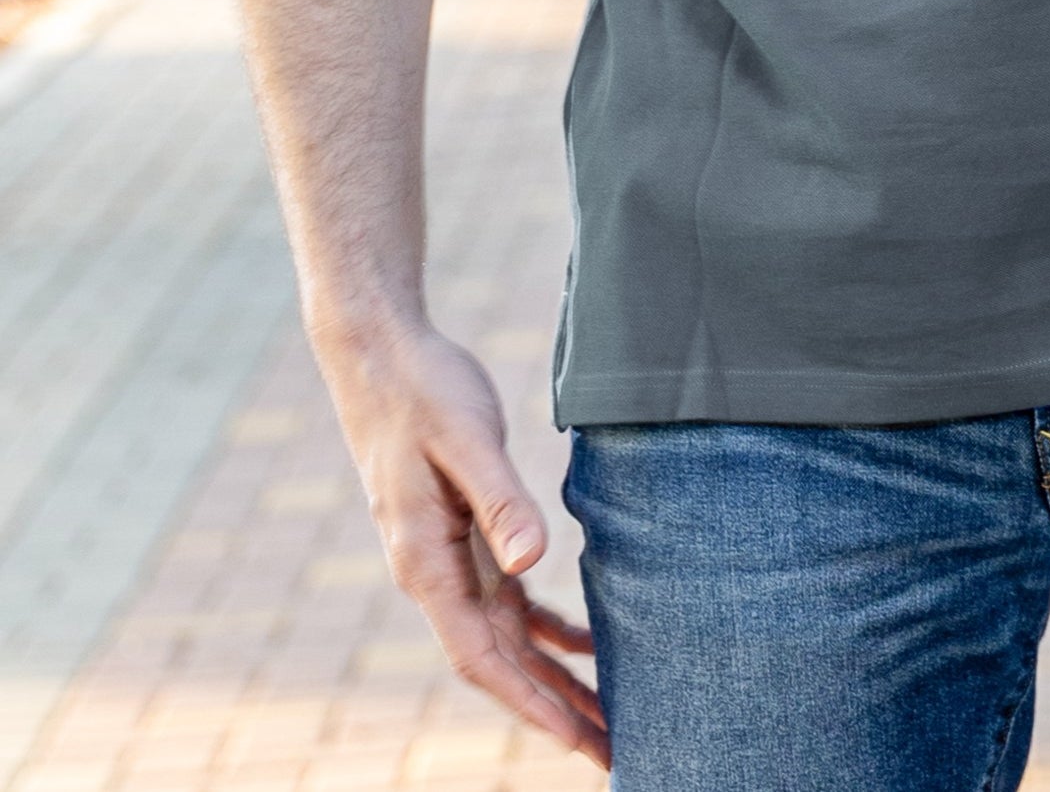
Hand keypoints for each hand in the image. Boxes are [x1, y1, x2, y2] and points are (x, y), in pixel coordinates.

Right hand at [320, 319, 607, 764]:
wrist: (380, 354)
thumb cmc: (423, 391)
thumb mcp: (467, 439)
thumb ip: (500, 501)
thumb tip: (532, 565)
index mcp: (426, 563)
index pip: (481, 657)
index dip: (528, 703)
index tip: (574, 741)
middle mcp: (434, 574)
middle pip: (501, 663)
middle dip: (554, 710)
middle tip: (612, 750)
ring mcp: (448, 558)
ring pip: (509, 638)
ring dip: (555, 679)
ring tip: (608, 715)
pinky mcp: (465, 533)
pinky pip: (510, 600)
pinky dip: (547, 627)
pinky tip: (586, 644)